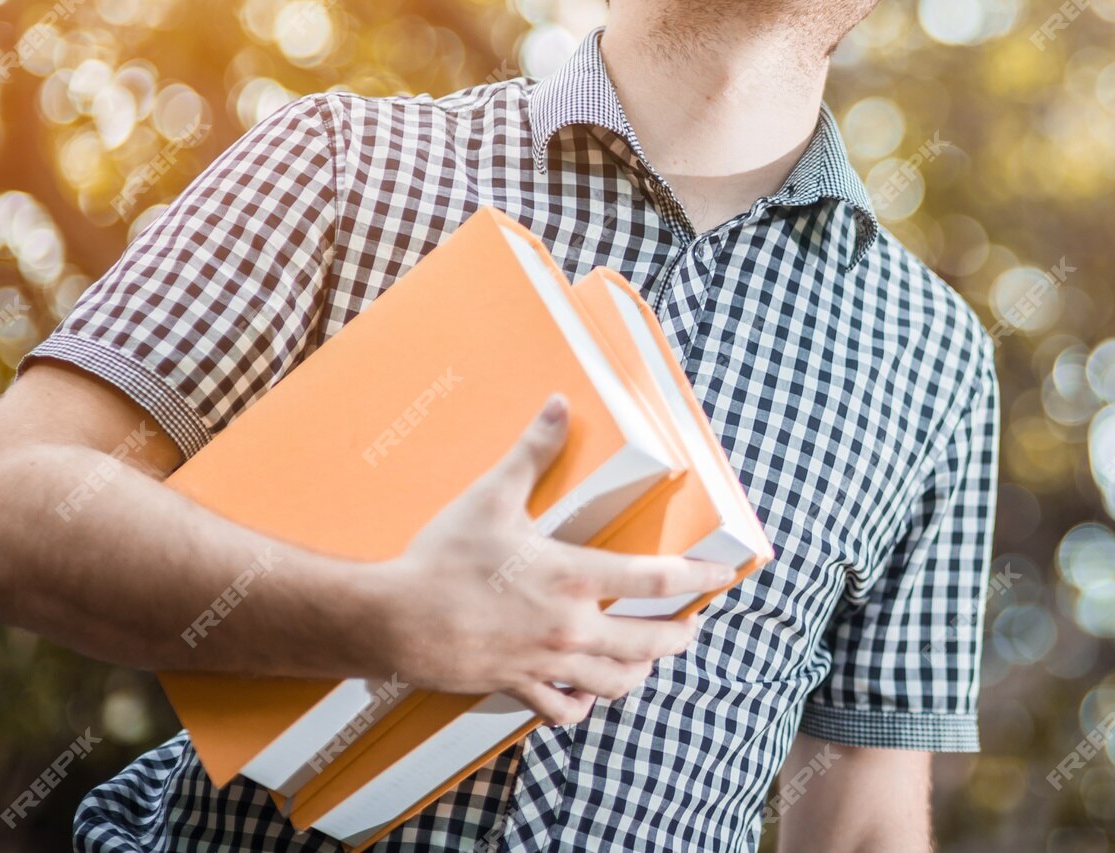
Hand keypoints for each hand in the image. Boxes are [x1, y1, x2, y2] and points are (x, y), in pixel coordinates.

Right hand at [363, 393, 733, 725]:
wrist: (392, 620)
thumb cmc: (442, 558)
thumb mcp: (492, 496)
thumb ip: (532, 451)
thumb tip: (558, 405)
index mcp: (572, 577)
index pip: (656, 580)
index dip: (698, 578)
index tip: (722, 576)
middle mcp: (570, 627)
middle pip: (649, 642)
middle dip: (678, 636)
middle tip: (690, 627)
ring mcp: (547, 662)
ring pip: (616, 681)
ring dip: (641, 671)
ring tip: (649, 659)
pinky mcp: (518, 685)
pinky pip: (565, 708)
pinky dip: (585, 703)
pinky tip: (588, 692)